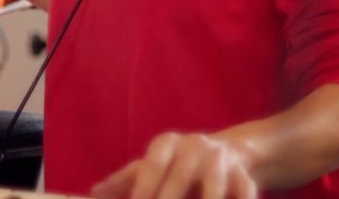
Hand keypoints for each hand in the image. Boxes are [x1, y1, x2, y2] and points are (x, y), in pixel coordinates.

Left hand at [91, 133, 256, 198]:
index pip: (151, 165)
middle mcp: (193, 145)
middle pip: (180, 176)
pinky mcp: (245, 176)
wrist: (229, 154)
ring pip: (213, 185)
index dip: (144, 188)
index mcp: (167, 144)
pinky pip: (244, 193)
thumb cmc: (178, 166)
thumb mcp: (152, 167)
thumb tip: (93, 192)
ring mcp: (220, 159)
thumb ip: (126, 181)